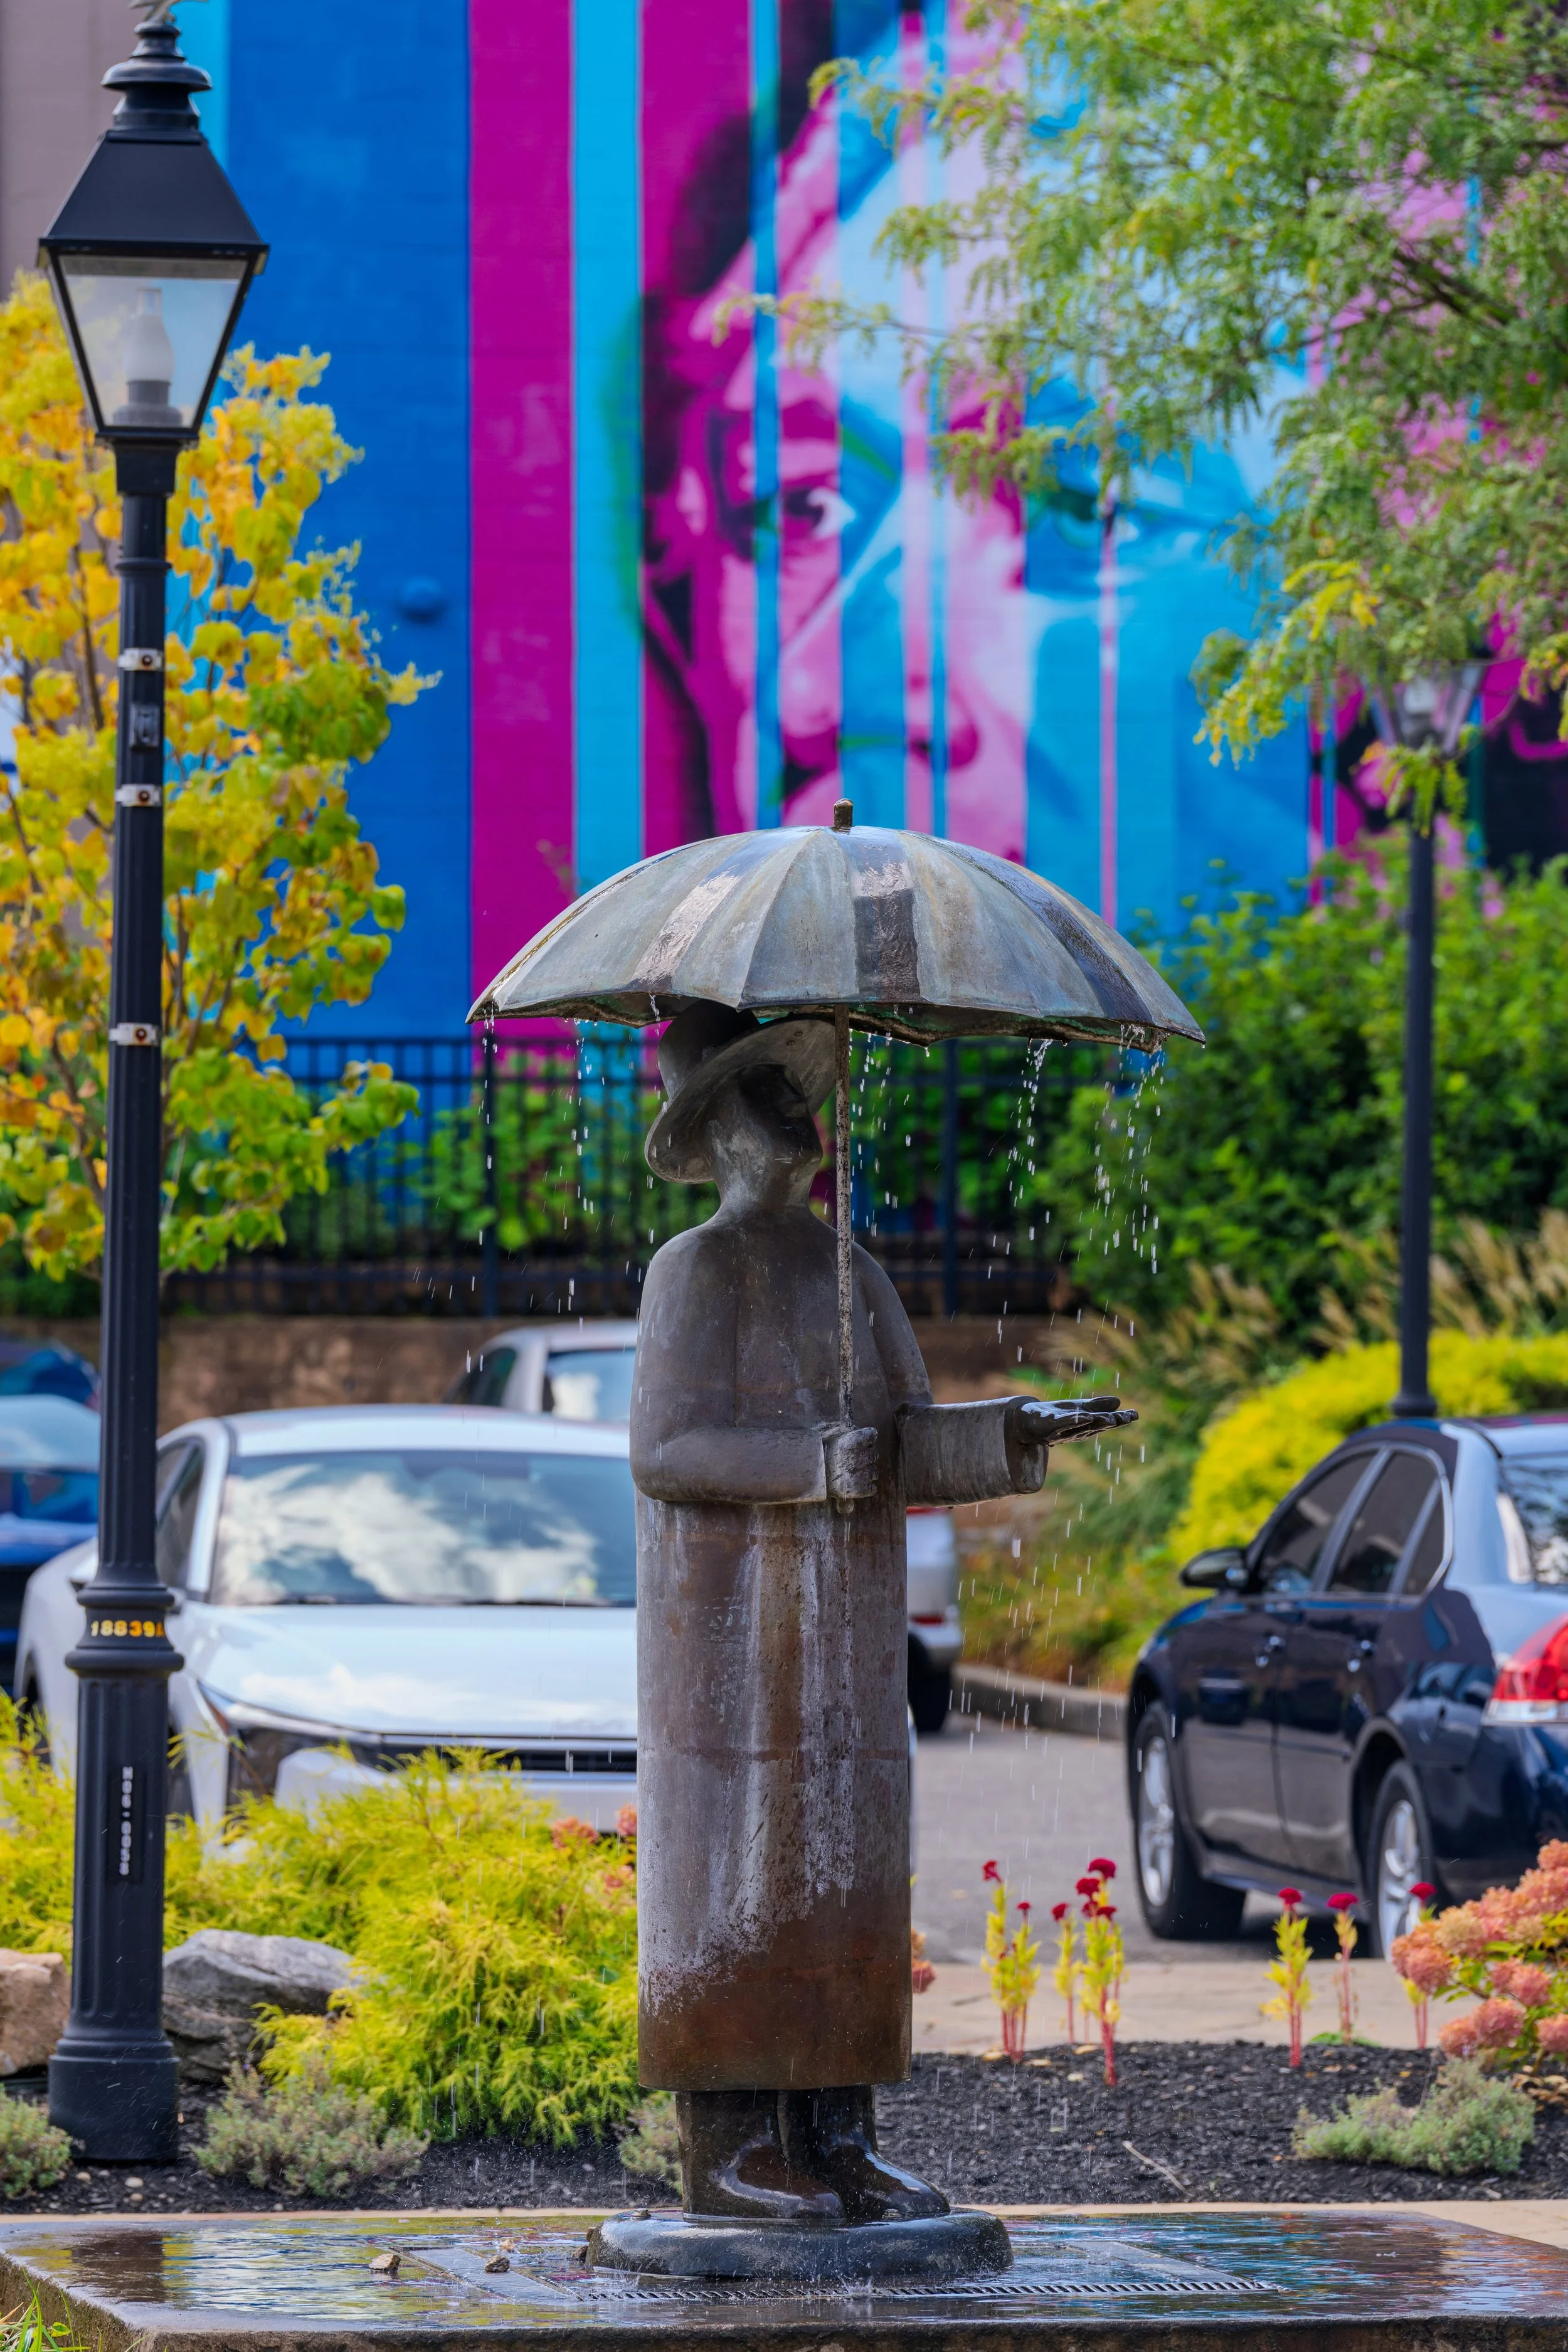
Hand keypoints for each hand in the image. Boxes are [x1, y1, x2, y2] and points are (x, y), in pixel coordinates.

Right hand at [824, 1424, 878, 1500]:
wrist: (809, 1479)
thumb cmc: (818, 1456)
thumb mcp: (831, 1438)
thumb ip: (845, 1432)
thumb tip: (850, 1421)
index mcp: (854, 1440)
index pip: (872, 1434)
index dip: (866, 1438)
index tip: (860, 1442)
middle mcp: (861, 1456)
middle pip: (874, 1453)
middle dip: (866, 1456)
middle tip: (852, 1460)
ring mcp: (863, 1474)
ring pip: (874, 1472)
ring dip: (866, 1473)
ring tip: (850, 1475)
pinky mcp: (862, 1489)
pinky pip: (872, 1488)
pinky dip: (866, 1488)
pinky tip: (854, 1485)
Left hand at [1008, 1395, 1137, 1447]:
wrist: (1025, 1423)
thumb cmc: (1053, 1416)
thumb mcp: (1077, 1408)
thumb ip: (1097, 1406)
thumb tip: (1119, 1401)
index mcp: (1085, 1424)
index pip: (1106, 1422)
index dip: (1120, 1419)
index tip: (1135, 1415)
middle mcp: (1076, 1429)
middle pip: (1097, 1426)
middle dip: (1112, 1423)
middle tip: (1127, 1419)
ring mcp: (1061, 1429)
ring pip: (1082, 1426)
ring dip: (1096, 1422)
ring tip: (1109, 1418)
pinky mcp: (1047, 1425)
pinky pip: (1061, 1422)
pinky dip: (1073, 1420)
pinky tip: (1084, 1415)